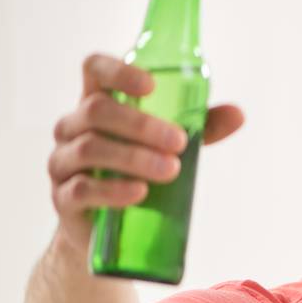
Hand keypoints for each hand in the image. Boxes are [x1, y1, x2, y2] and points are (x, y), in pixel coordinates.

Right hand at [49, 54, 244, 246]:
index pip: (95, 70)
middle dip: (140, 124)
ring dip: (133, 157)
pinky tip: (139, 193)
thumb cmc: (140, 173)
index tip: (151, 86)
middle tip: (178, 142)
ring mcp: (63, 162)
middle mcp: (72, 127)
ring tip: (170, 170)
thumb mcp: (171, 147)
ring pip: (89, 148)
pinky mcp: (63, 198)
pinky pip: (82, 189)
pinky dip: (113, 190)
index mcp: (96, 104)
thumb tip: (238, 114)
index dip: (118, 71)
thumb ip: (199, 128)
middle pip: (96, 110)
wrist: (113, 232)